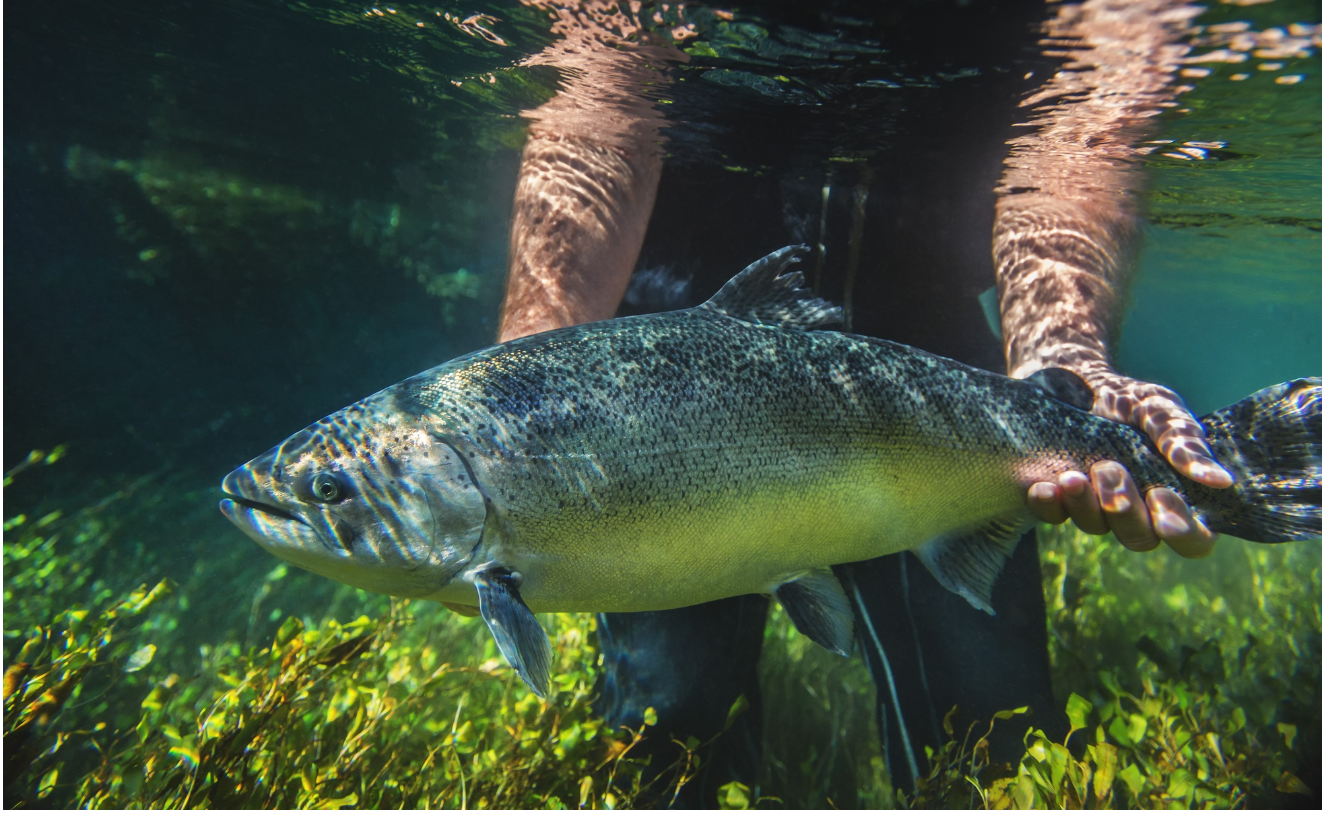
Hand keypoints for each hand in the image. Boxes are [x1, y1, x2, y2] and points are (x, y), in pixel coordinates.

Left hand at [1028, 374, 1230, 558]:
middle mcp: (1137, 509)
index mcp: (1172, 495)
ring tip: (1074, 474)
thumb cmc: (1125, 397)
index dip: (1183, 530)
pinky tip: (1045, 487)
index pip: (1193, 538)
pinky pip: (1054, 516)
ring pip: (1096, 527)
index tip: (1162, 497)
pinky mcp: (1058, 498)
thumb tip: (1222, 481)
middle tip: (1109, 469)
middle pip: (1140, 539)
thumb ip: (1184, 442)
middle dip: (1125, 509)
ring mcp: (1095, 507)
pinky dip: (1050, 505)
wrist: (1068, 377)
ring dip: (1086, 505)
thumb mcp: (1158, 409)